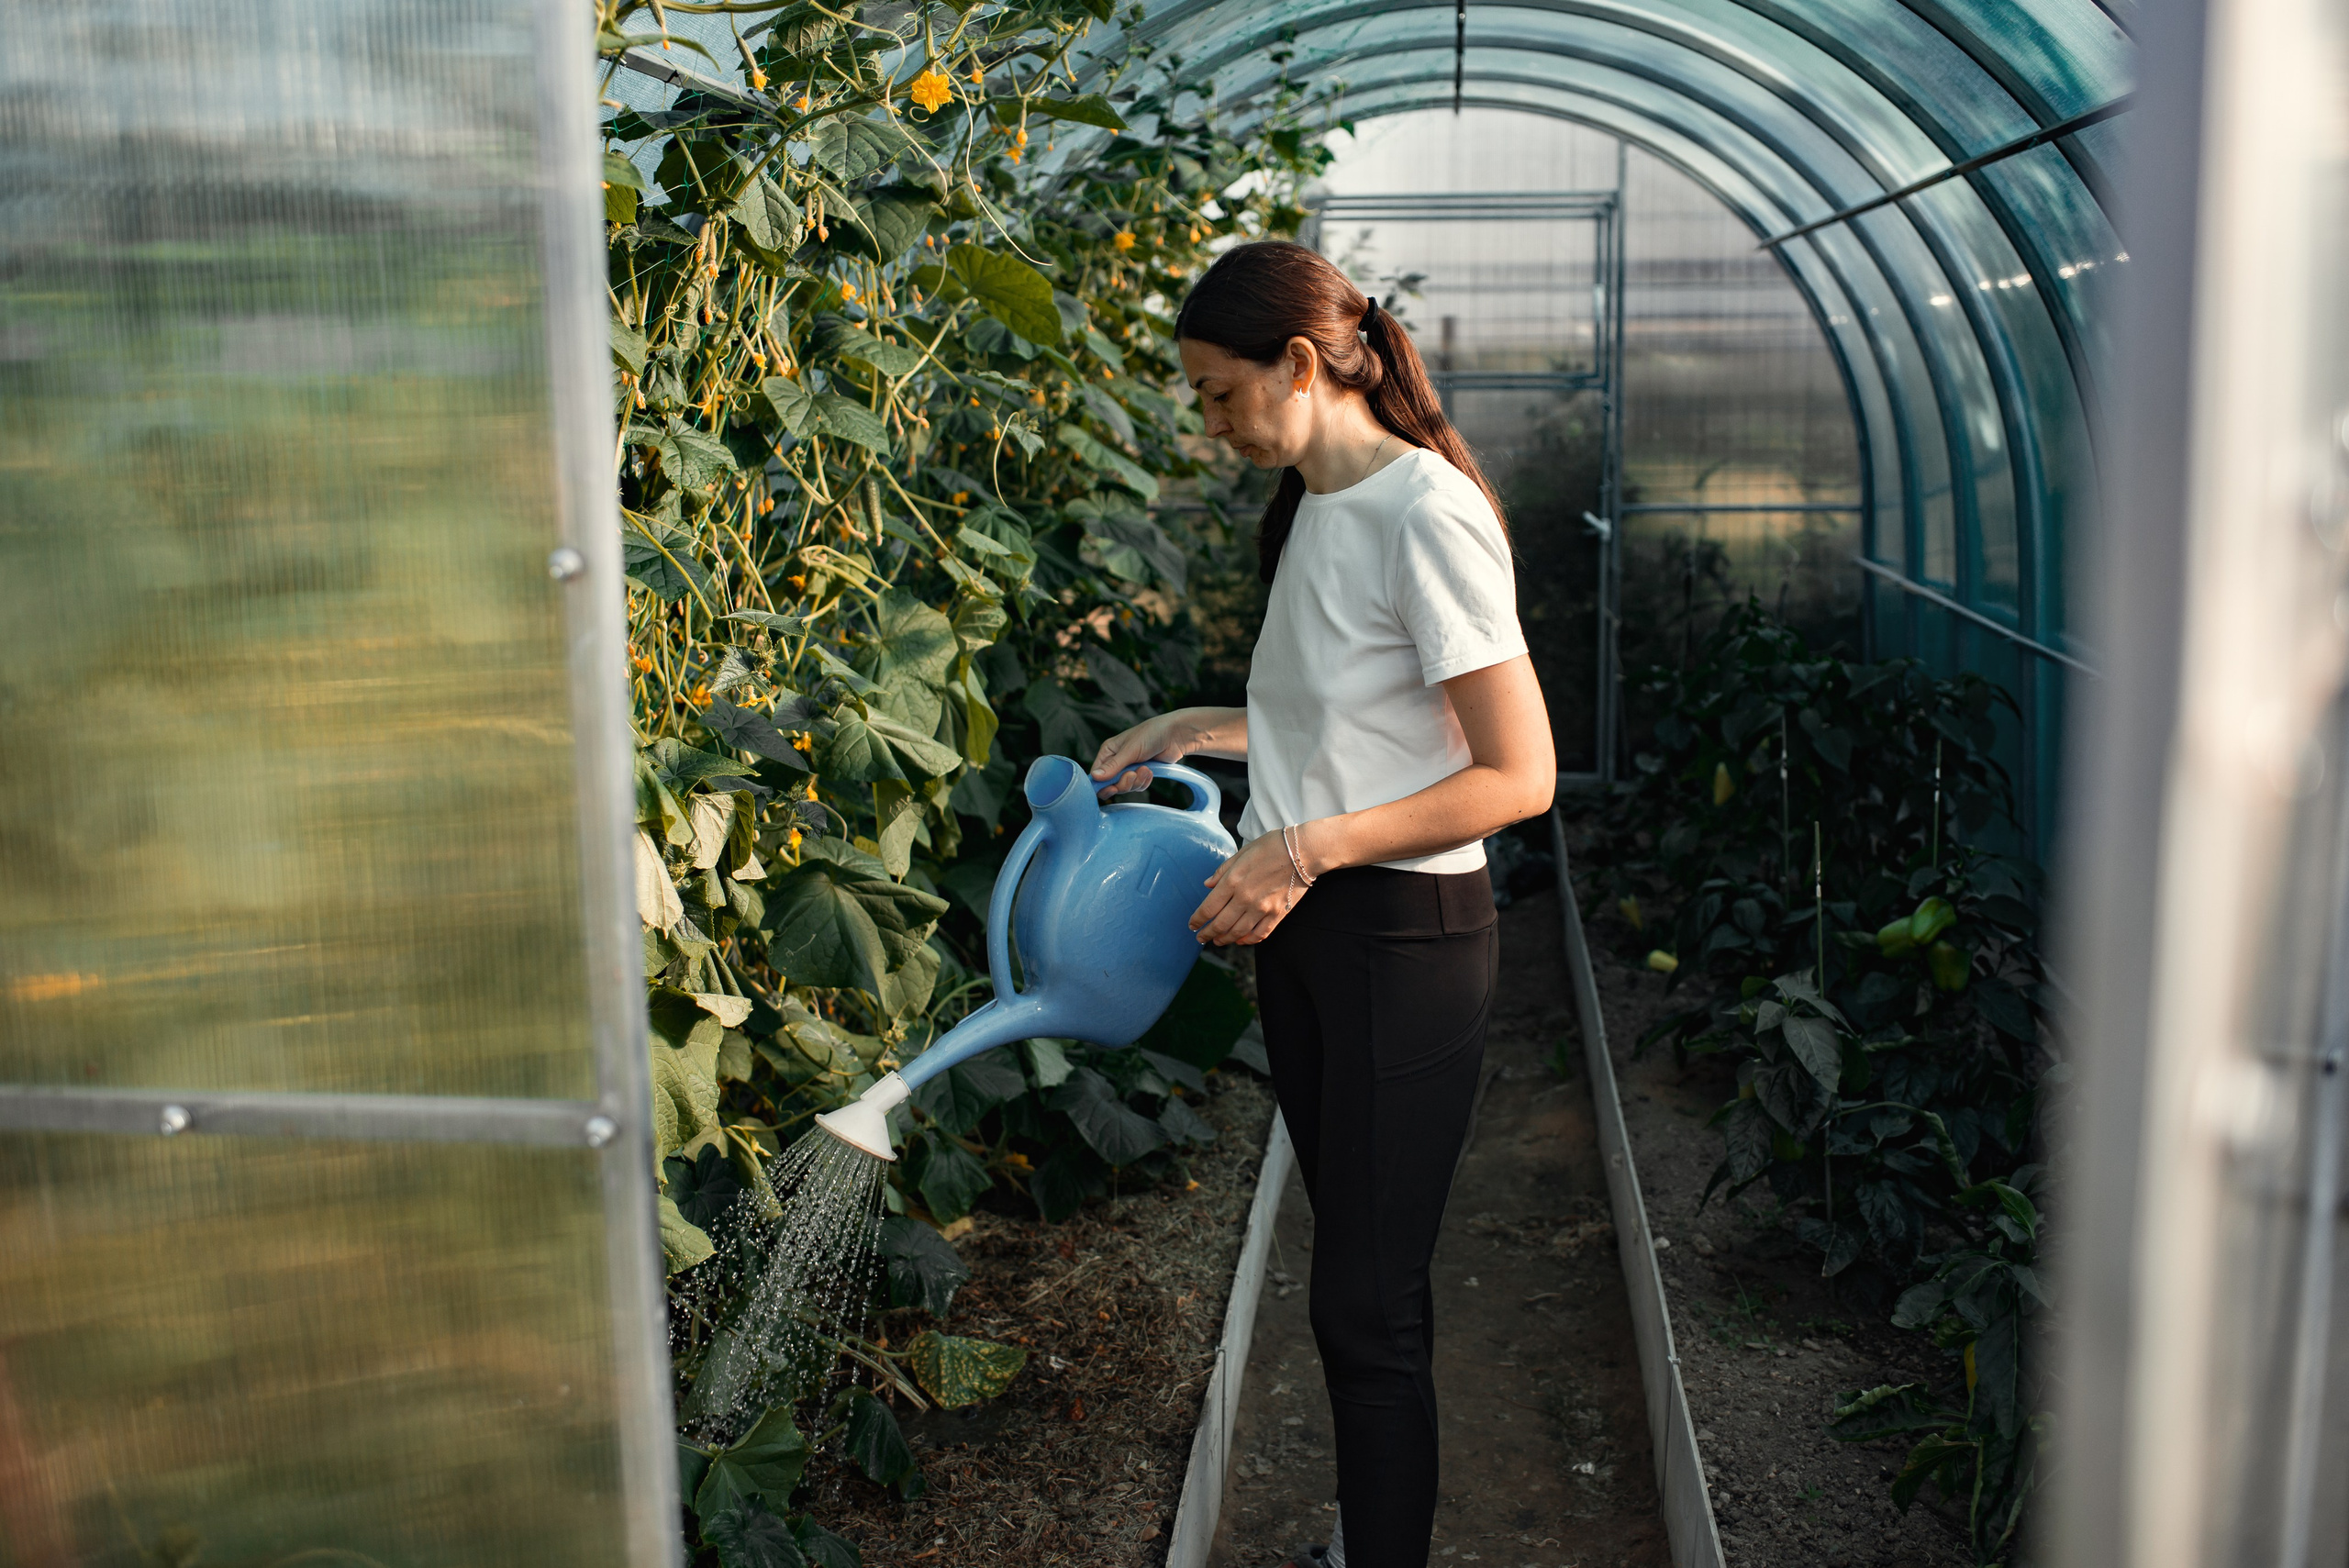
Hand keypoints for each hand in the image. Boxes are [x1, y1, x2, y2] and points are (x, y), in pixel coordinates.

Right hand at [1090, 711, 1194, 794]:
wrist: (1175, 735)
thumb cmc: (1151, 735)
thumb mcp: (1130, 750)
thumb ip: (1113, 766)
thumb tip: (1095, 777)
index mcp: (1108, 752)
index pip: (1096, 774)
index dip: (1102, 784)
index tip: (1112, 788)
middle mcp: (1116, 761)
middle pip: (1110, 785)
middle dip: (1123, 783)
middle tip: (1133, 775)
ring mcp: (1129, 769)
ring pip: (1125, 787)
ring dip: (1136, 782)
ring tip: (1146, 769)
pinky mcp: (1141, 774)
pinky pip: (1137, 787)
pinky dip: (1144, 782)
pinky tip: (1150, 771)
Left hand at [1188, 831, 1302, 946]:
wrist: (1303, 851)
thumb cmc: (1272, 846)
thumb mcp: (1242, 852)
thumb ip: (1223, 871)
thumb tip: (1208, 884)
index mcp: (1233, 881)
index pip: (1209, 908)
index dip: (1198, 920)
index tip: (1192, 925)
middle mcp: (1244, 898)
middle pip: (1220, 924)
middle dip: (1207, 933)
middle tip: (1201, 938)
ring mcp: (1262, 908)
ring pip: (1238, 932)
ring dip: (1225, 939)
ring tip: (1217, 941)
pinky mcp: (1277, 914)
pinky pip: (1259, 934)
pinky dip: (1248, 940)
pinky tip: (1241, 940)